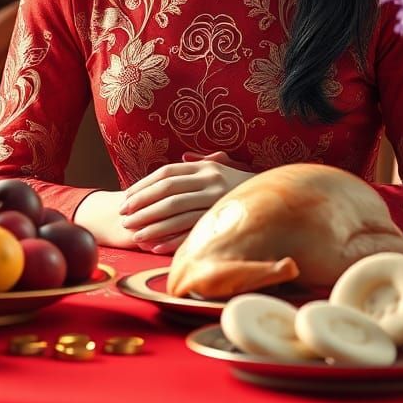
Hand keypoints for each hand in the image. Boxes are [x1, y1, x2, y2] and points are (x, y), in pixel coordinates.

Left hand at [118, 151, 254, 253]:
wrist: (279, 198)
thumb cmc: (242, 186)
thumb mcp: (223, 169)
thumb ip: (202, 163)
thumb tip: (184, 155)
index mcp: (206, 168)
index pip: (167, 173)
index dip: (144, 185)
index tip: (126, 198)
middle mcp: (211, 181)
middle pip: (168, 191)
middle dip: (142, 205)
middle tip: (123, 216)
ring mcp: (218, 200)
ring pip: (177, 212)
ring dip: (152, 224)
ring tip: (134, 233)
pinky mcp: (223, 221)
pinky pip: (193, 231)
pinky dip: (172, 239)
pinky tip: (155, 247)